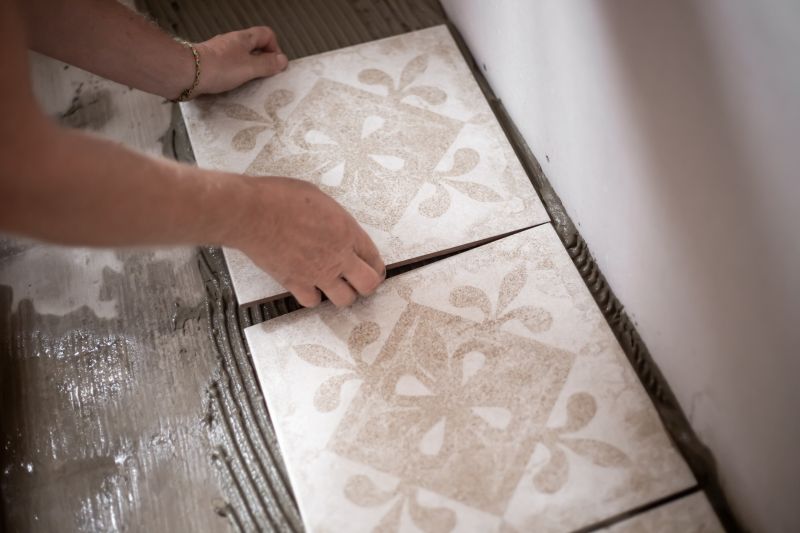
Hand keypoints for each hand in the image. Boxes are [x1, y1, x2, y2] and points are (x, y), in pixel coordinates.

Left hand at [195, 27, 287, 95]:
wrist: (187, 74)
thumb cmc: (217, 68)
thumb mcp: (249, 67)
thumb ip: (267, 64)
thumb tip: (282, 61)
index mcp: (243, 39)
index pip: (266, 34)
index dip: (275, 48)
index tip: (275, 64)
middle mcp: (231, 42)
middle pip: (254, 47)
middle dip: (262, 61)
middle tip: (264, 76)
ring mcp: (220, 53)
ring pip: (241, 58)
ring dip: (248, 70)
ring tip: (249, 83)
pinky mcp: (210, 64)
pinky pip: (228, 68)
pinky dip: (234, 76)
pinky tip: (232, 87)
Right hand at [231, 177, 385, 306]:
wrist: (251, 213)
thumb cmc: (280, 198)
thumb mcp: (319, 199)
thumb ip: (334, 218)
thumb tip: (336, 227)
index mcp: (347, 231)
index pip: (374, 257)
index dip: (375, 265)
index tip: (372, 268)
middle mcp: (338, 256)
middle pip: (367, 284)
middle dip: (367, 284)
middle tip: (359, 281)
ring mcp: (317, 273)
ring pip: (345, 300)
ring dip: (342, 294)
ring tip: (335, 285)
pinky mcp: (296, 283)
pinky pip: (313, 301)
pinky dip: (313, 296)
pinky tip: (309, 286)